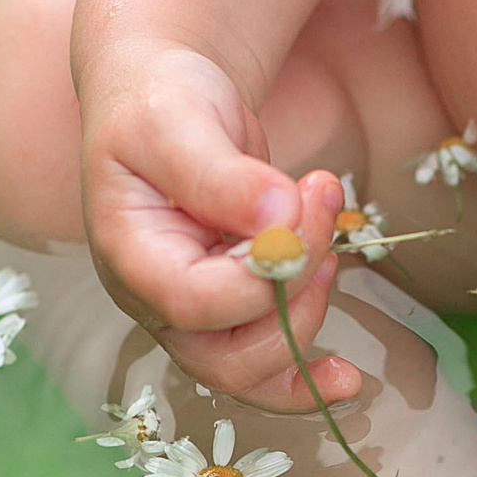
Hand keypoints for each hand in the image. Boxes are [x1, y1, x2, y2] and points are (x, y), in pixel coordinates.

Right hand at [80, 41, 361, 411]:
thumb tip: (277, 216)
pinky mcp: (230, 309)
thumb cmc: (158, 102)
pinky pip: (265, 367)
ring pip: (248, 370)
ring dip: (307, 317)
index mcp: (128, 255)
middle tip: (321, 211)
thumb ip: (220, 172)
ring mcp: (192, 312)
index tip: (298, 198)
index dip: (261, 270)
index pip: (195, 300)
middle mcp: (154, 299)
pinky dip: (308, 377)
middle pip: (223, 356)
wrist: (163, 96)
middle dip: (292, 298)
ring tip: (333, 245)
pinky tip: (347, 380)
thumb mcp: (176, 120)